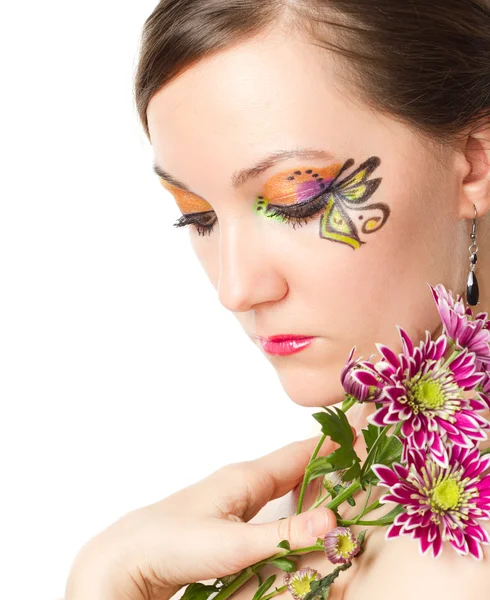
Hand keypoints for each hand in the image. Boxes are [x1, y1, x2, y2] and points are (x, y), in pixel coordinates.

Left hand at [64, 429, 356, 599]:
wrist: (130, 557)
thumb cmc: (174, 542)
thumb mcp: (234, 543)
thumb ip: (284, 533)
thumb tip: (333, 521)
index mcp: (247, 477)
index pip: (300, 453)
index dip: (333, 444)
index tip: (363, 432)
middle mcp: (244, 484)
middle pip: (297, 468)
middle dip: (329, 463)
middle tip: (362, 461)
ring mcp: (236, 502)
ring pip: (285, 488)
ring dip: (312, 486)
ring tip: (339, 487)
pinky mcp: (229, 522)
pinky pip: (272, 508)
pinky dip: (293, 507)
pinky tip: (299, 515)